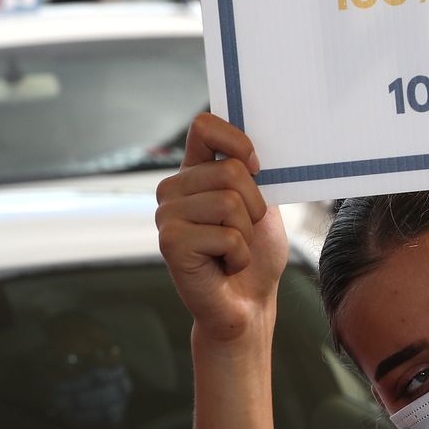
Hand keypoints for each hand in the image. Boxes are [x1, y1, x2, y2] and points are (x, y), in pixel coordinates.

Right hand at [155, 113, 287, 342]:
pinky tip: (225, 266)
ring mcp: (166, 215)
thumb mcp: (262, 204)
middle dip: (255, 205)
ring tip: (233, 249)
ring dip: (247, 233)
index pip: (204, 126)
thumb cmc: (256, 253)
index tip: (257, 166)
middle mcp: (173, 189)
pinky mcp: (170, 242)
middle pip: (231, 171)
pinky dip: (239, 255)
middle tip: (245, 231)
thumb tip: (251, 148)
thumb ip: (252, 174)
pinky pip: (227, 235)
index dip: (236, 140)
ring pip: (230, 202)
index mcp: (194, 172)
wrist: (248, 302)